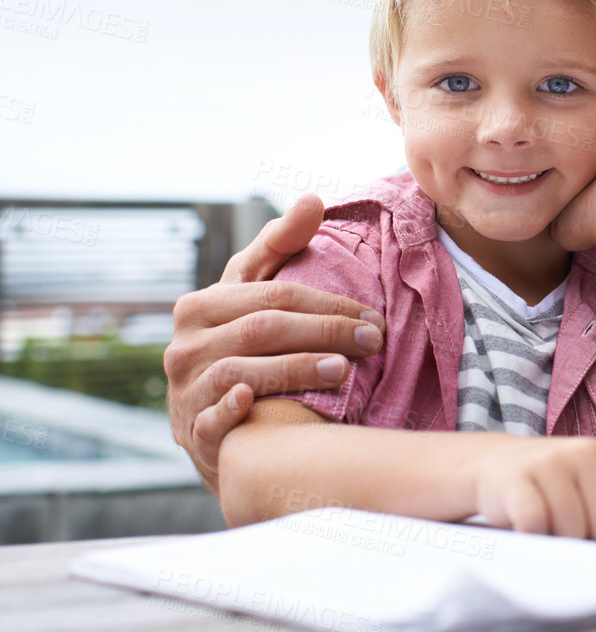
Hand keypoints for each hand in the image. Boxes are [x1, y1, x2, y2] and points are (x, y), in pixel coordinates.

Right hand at [164, 194, 384, 493]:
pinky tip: (254, 401)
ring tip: (344, 370)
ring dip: (294, 369)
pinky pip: (209, 421)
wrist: (215, 426)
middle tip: (373, 340)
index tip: (375, 316)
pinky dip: (230, 409)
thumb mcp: (251, 294)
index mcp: (201, 306)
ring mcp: (185, 390)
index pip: (276, 295)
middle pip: (262, 330)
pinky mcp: (191, 433)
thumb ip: (280, 247)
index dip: (329, 303)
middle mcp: (185, 346)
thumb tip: (312, 199)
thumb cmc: (242, 346)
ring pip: (241, 372)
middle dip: (325, 332)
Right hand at [471, 436, 595, 542]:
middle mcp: (588, 452)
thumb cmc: (561, 486)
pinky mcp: (518, 480)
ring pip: (574, 532)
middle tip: (570, 523)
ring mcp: (552, 463)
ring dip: (558, 540)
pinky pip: (537, 526)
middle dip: (590, 540)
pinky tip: (526, 522)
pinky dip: (532, 535)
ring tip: (548, 520)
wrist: (497, 466)